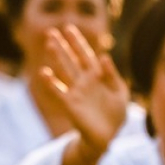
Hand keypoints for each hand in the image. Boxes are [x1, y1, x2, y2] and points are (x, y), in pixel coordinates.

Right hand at [39, 25, 128, 155]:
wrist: (107, 136)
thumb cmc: (115, 114)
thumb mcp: (120, 93)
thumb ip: (112, 76)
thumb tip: (104, 56)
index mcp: (97, 76)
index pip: (86, 55)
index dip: (78, 42)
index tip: (68, 28)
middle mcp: (84, 81)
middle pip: (72, 59)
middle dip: (63, 46)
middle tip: (51, 32)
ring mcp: (76, 91)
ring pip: (64, 70)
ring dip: (57, 57)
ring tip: (49, 43)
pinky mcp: (70, 104)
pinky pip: (58, 91)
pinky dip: (51, 82)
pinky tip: (44, 72)